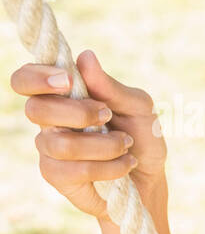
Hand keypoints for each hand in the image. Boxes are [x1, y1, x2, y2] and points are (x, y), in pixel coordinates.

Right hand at [10, 49, 164, 221]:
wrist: (150, 176)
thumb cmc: (141, 135)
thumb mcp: (138, 107)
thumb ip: (111, 86)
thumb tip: (85, 56)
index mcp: (62, 95)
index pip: (25, 79)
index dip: (36, 77)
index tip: (68, 80)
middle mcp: (49, 120)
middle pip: (36, 109)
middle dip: (78, 112)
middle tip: (107, 115)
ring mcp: (49, 148)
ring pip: (61, 144)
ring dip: (104, 145)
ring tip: (126, 144)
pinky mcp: (57, 175)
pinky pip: (74, 170)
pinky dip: (109, 167)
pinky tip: (126, 164)